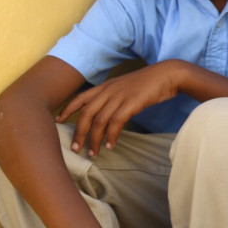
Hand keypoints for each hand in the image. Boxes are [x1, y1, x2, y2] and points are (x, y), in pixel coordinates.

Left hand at [57, 61, 182, 156]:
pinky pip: (116, 122)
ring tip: (93, 153)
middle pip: (86, 112)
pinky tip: (110, 145)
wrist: (169, 74)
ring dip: (94, 139)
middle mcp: (110, 90)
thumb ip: (114, 96)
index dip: (68, 109)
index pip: (81, 98)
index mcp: (107, 85)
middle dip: (79, 132)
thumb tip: (106, 113)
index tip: (58, 121)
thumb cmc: (150, 82)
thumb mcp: (126, 86)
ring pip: (99, 120)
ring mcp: (120, 96)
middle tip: (74, 148)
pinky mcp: (132, 103)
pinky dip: (111, 136)